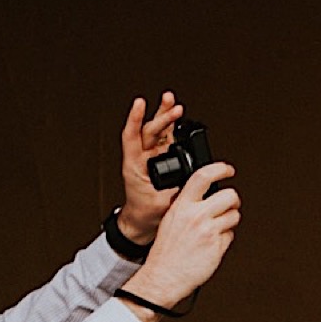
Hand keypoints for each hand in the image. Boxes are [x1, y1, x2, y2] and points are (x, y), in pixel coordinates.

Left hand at [115, 91, 184, 244]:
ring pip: (157, 131)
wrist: (143, 221)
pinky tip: (177, 115)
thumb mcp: (160, 204)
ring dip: (165, 115)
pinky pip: (166, 139)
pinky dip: (172, 127)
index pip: (131, 137)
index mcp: (133, 165)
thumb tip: (189, 181)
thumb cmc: (145, 212)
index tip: (139, 104)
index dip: (134, 120)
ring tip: (171, 100)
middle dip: (162, 117)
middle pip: (149, 131)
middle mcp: (141, 157)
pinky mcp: (161, 158)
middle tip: (174, 108)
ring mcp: (151, 156)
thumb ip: (173, 191)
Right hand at [123, 161, 239, 307]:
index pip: (203, 176)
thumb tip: (205, 196)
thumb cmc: (165, 253)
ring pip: (234, 215)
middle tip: (228, 206)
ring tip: (216, 228)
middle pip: (229, 195)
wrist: (163, 277)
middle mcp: (196, 216)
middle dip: (232, 201)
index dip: (220, 169)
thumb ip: (186, 206)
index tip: (227, 170)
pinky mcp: (218, 246)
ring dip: (229, 221)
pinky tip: (211, 244)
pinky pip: (230, 235)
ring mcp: (209, 231)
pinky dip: (224, 239)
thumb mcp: (170, 221)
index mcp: (181, 207)